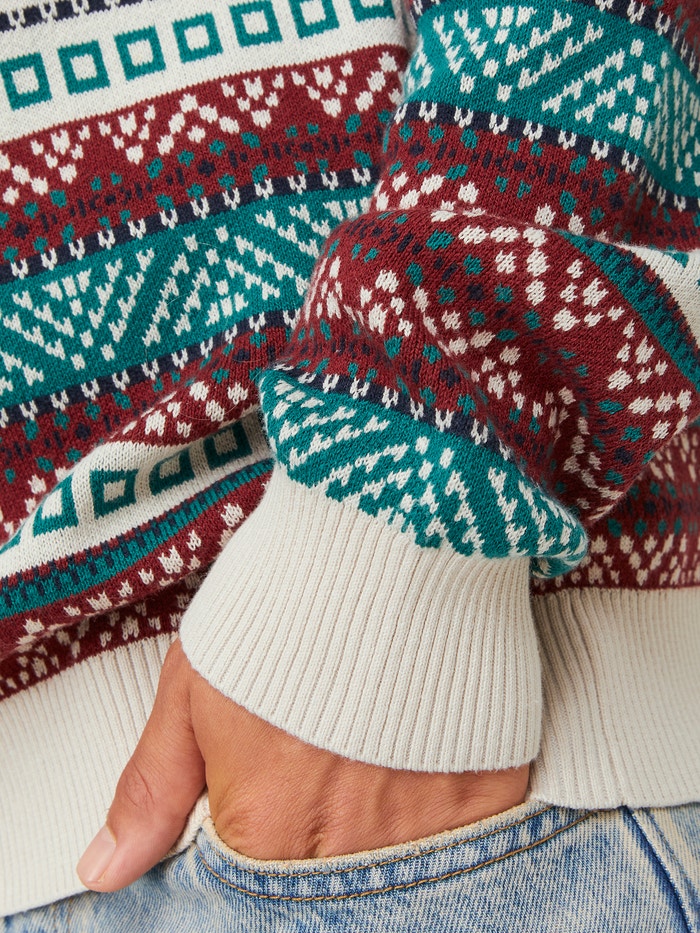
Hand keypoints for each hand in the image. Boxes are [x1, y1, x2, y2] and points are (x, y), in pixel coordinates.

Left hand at [77, 639, 529, 891]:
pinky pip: (464, 831)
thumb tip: (103, 871)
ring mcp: (430, 825)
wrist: (388, 538)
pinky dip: (441, 800)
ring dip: (378, 817)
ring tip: (368, 744)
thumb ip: (154, 789)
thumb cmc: (285, 602)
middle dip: (319, 825)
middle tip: (325, 756)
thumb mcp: (195, 683)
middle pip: (326, 875)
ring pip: (395, 859)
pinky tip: (421, 743)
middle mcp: (351, 847)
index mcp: (268, 828)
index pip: (255, 876)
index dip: (262, 822)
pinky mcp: (489, 791)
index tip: (278, 784)